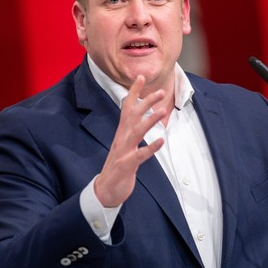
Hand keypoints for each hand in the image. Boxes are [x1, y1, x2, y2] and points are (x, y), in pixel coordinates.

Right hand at [93, 75, 166, 206]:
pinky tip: (161, 141)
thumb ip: (131, 131)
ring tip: (162, 111)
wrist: (105, 191)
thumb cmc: (117, 167)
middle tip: (160, 91)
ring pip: (136, 132)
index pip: (127, 108)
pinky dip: (150, 148)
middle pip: (133, 116)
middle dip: (146, 102)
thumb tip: (139, 118)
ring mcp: (123, 152)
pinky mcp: (126, 165)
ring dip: (149, 121)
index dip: (133, 92)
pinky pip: (140, 155)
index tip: (141, 76)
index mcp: (121, 133)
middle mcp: (121, 139)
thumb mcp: (124, 146)